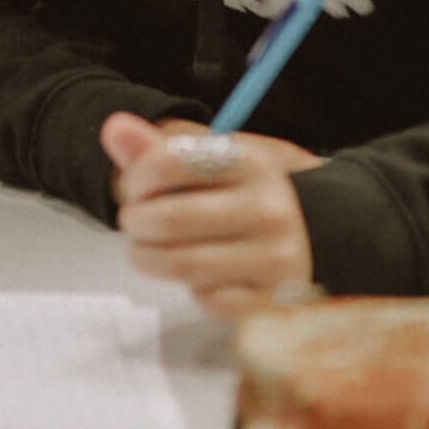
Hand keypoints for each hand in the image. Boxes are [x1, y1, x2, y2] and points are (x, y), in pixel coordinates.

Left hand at [103, 112, 319, 319]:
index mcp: (252, 162)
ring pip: (180, 264)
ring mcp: (275, 257)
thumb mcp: (212, 162)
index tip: (135, 188)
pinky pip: (208, 300)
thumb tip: (114, 128)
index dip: (134, 179)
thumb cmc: (246, 195)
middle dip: (136, 222)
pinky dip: (193, 290)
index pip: (166, 163)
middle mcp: (269, 207)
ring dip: (149, 258)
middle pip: (166, 218)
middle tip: (137, 222)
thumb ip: (158, 149)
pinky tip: (200, 274)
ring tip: (150, 250)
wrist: (314, 235)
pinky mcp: (272, 299)